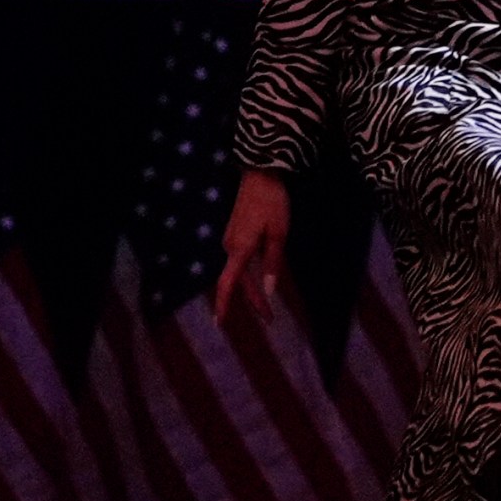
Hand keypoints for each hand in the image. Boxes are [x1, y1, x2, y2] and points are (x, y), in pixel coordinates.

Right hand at [214, 168, 289, 324]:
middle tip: (269, 319)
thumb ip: (273, 262)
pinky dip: (248, 277)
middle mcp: (230, 247)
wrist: (260, 176)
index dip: (224, 305)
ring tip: (266, 307)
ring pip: (239, 273)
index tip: (220, 324)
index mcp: (240, 249)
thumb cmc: (273, 204)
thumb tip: (270, 290)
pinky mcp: (234, 235)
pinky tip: (258, 283)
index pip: (228, 284)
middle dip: (253, 302)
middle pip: (238, 282)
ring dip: (252, 290)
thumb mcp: (279, 234)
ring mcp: (230, 241)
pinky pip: (240, 263)